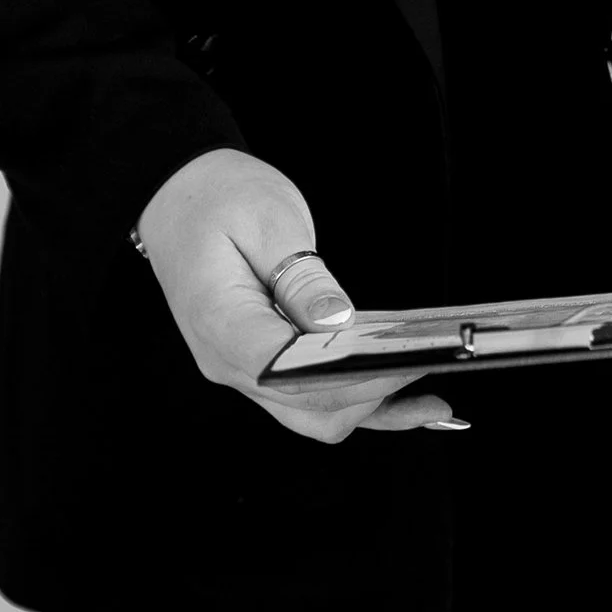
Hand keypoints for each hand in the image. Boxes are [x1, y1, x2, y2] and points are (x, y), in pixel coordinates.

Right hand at [133, 148, 459, 441]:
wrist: (178, 198)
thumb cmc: (217, 199)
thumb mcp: (264, 219)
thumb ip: (302, 276)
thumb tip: (336, 323)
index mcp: (221, 324)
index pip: (286, 374)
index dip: (348, 376)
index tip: (402, 359)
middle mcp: (229, 362)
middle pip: (308, 409)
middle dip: (373, 392)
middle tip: (431, 357)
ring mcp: (245, 369)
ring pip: (315, 413)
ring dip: (374, 403)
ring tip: (433, 376)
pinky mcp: (267, 364)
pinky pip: (317, 399)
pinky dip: (365, 402)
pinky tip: (412, 400)